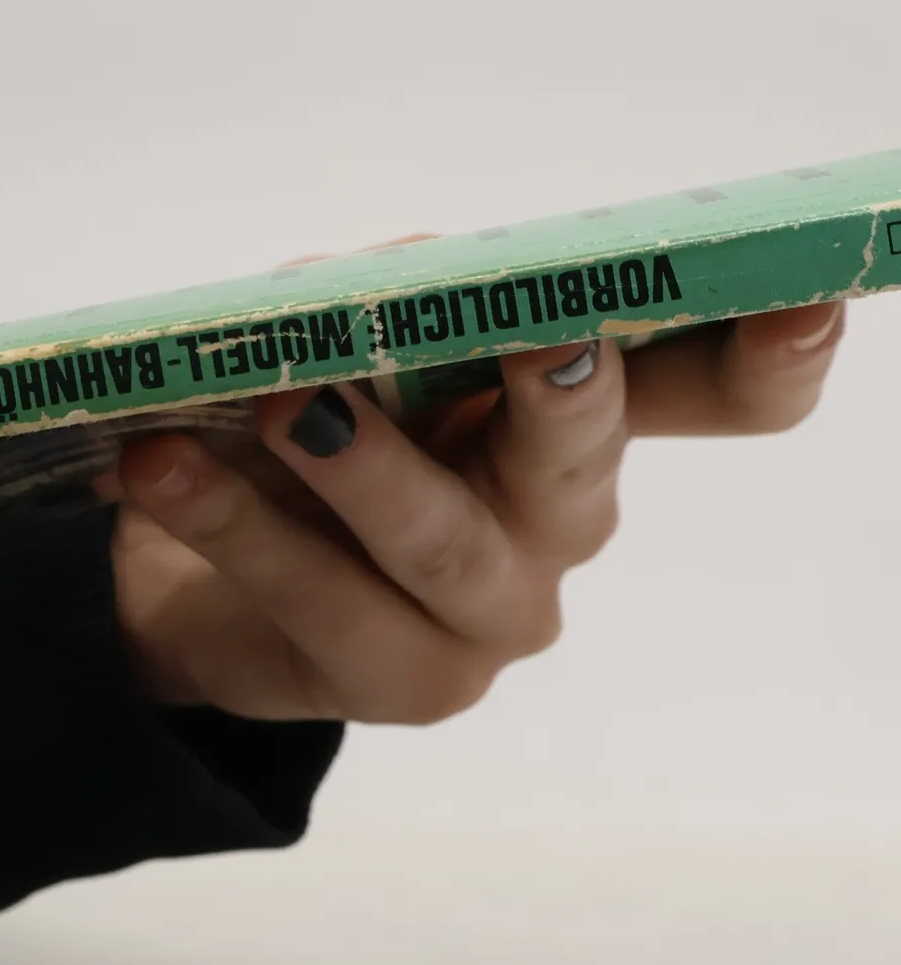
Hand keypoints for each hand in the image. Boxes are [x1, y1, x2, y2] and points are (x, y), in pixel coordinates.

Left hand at [113, 292, 843, 723]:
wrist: (198, 564)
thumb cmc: (303, 426)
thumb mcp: (344, 345)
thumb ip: (383, 307)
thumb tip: (386, 281)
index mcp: (574, 417)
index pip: (710, 391)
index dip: (767, 352)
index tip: (802, 298)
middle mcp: (559, 518)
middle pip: (587, 459)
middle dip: (565, 394)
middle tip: (539, 336)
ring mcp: (490, 614)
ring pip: (444, 540)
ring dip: (358, 465)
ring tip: (280, 406)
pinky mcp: (401, 683)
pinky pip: (320, 599)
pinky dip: (234, 521)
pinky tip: (162, 465)